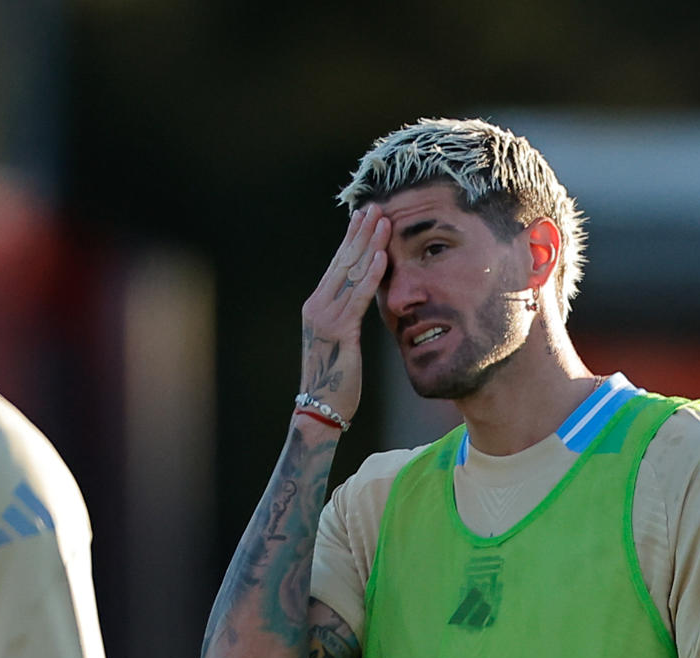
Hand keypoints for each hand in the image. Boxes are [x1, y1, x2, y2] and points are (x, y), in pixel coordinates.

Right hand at [298, 205, 391, 422]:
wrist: (319, 409)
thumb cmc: (334, 380)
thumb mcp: (339, 341)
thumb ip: (347, 316)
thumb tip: (361, 298)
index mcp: (317, 306)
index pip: (337, 265)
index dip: (351, 239)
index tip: (363, 216)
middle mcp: (317, 306)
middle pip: (343, 262)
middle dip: (360, 232)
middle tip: (375, 206)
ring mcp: (325, 317)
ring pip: (351, 273)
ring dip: (369, 244)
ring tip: (383, 221)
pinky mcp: (338, 331)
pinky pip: (358, 297)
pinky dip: (371, 274)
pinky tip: (382, 255)